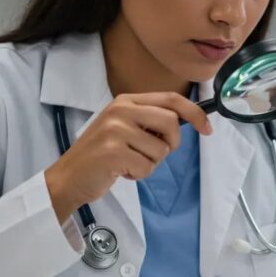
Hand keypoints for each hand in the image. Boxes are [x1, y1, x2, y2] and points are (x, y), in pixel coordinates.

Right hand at [44, 92, 211, 223]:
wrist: (68, 177)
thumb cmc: (100, 156)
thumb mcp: (123, 127)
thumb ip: (149, 120)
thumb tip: (187, 121)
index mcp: (126, 101)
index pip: (171, 99)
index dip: (194, 113)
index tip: (207, 129)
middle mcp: (121, 110)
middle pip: (171, 122)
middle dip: (171, 144)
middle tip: (153, 154)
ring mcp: (115, 130)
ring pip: (161, 149)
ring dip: (150, 163)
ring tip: (128, 163)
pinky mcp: (113, 151)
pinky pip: (147, 167)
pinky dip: (139, 174)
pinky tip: (121, 171)